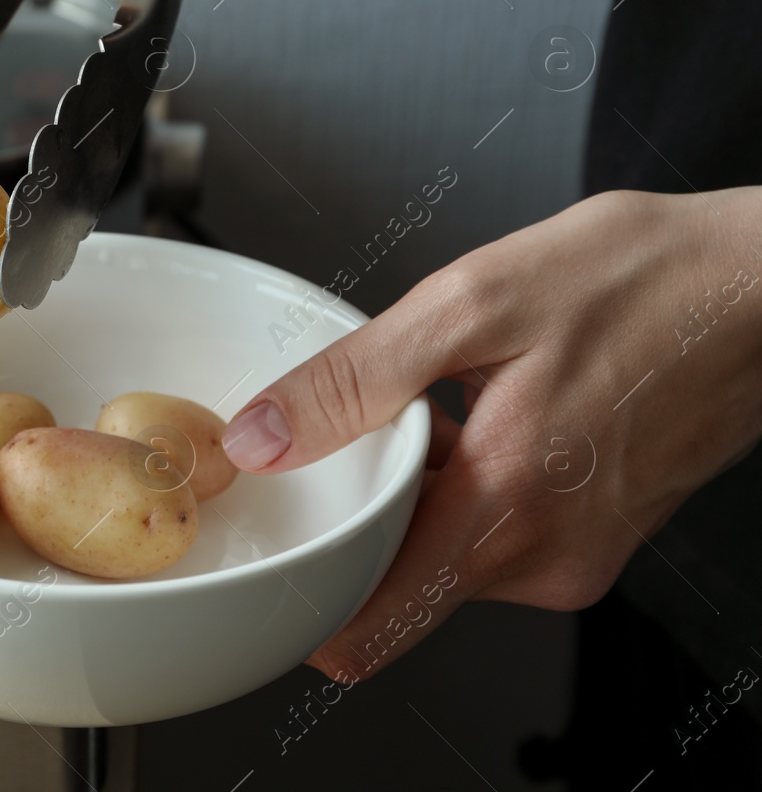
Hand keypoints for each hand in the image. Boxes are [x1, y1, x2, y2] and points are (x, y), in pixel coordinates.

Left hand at [217, 188, 761, 680]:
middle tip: (348, 434)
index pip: (371, 626)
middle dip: (357, 520)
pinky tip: (478, 414)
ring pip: (444, 555)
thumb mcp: (472, 304)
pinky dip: (464, 485)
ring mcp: (576, 555)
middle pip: (399, 585)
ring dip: (414, 494)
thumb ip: (354, 382)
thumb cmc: (644, 279)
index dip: (303, 600)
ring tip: (436, 406)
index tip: (271, 547)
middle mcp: (545, 559)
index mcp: (506, 509)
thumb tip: (262, 438)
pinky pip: (493, 534)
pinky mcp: (594, 537)